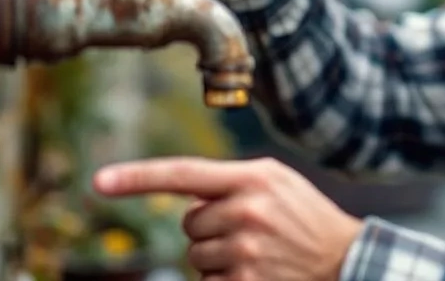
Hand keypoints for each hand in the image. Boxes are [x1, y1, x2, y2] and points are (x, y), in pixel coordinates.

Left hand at [93, 156, 363, 280]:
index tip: (99, 181)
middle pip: (189, 222)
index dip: (137, 177)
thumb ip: (231, 180)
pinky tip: (256, 271)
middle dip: (209, 228)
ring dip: (217, 257)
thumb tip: (185, 193)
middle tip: (249, 230)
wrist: (345, 259)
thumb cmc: (305, 216)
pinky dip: (224, 279)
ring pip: (196, 255)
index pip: (184, 173)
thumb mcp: (275, 182)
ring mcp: (247, 250)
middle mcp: (247, 212)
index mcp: (253, 178)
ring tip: (256, 252)